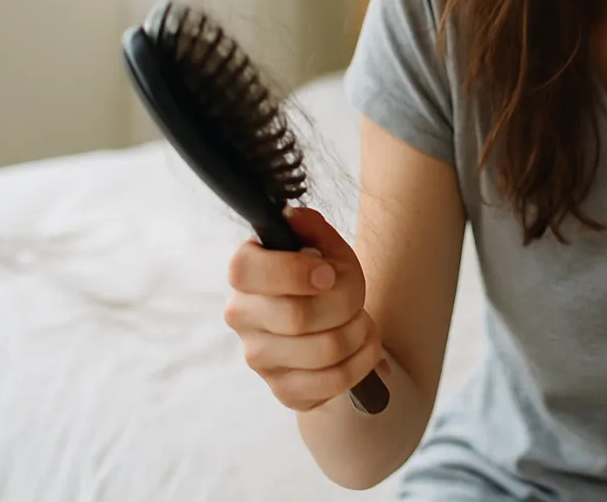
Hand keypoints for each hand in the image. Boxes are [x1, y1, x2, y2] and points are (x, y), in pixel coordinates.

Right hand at [223, 206, 388, 412]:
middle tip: (354, 297)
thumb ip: (311, 228)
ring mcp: (259, 357)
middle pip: (297, 316)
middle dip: (344, 303)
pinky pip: (334, 382)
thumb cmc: (324, 280)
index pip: (246, 271)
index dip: (292, 272)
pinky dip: (364, 360)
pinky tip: (364, 346)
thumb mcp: (325, 248)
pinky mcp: (284, 390)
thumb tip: (294, 217)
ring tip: (362, 321)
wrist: (332, 326)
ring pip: (324, 350)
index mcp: (245, 274)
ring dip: (359, 332)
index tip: (328, 274)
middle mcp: (242, 317)